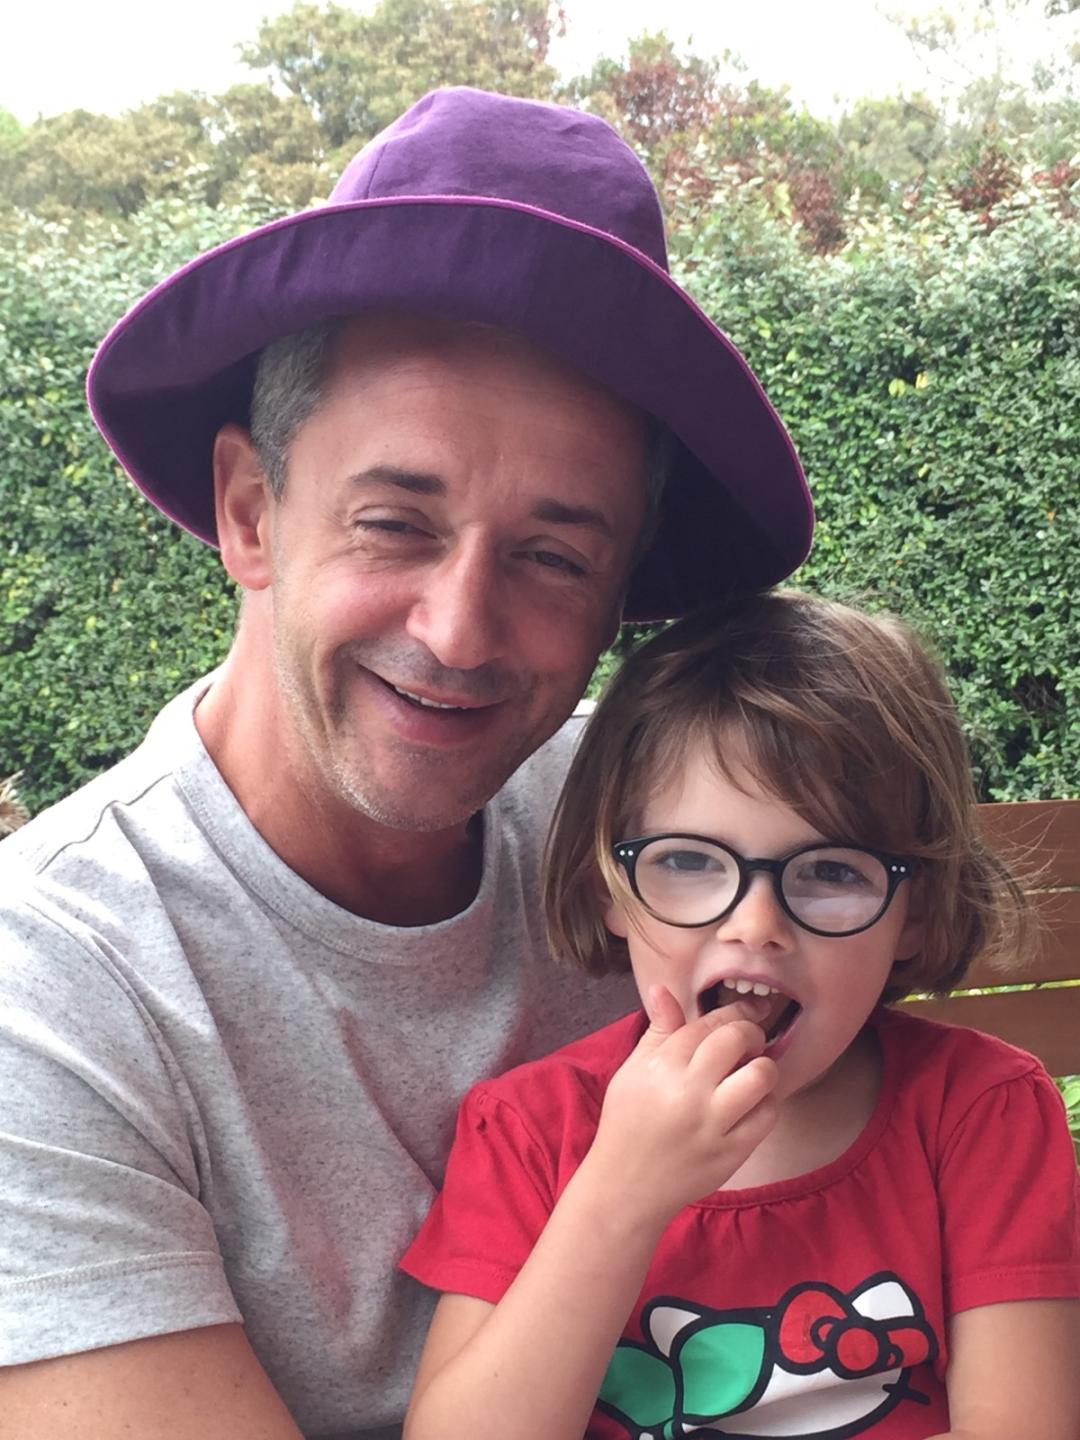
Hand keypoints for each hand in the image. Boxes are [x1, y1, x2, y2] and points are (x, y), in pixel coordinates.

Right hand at [582, 986, 777, 1226]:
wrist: (626, 1186)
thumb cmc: (628, 1121)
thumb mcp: (634, 1070)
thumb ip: (658, 1030)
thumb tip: (663, 989)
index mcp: (663, 1065)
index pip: (710, 1023)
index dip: (735, 1013)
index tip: (748, 1013)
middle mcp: (689, 1091)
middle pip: (739, 1040)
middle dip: (752, 1034)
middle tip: (749, 1043)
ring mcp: (713, 1124)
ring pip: (762, 1076)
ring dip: (764, 1068)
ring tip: (752, 1074)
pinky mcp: (731, 1153)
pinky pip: (767, 1116)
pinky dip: (766, 1105)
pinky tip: (751, 1105)